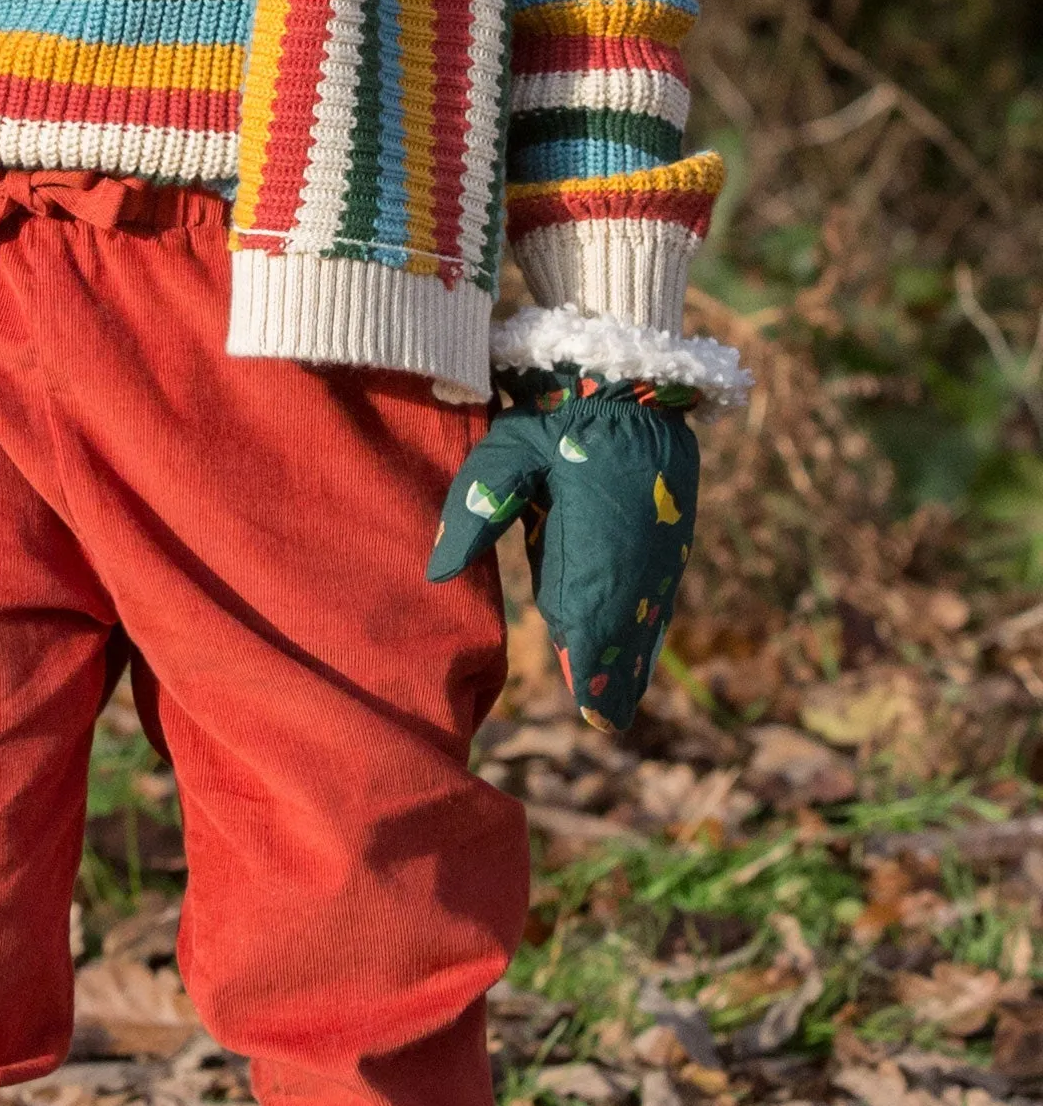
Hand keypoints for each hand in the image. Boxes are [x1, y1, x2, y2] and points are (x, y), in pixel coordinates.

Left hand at [426, 371, 699, 731]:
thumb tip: (436, 573)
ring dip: (632, 654)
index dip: (594, 667)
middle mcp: (636, 547)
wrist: (624, 379)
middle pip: (624, 625)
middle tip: (607, 725)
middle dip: (615, 674)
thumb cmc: (553, 417)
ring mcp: (659, 542)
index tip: (595, 716)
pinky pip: (657, 589)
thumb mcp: (504, 454)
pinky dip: (645, 623)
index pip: (593, 615)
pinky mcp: (669, 533)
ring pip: (644, 611)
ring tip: (620, 707)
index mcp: (596, 534)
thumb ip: (472, 512)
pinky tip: (638, 652)